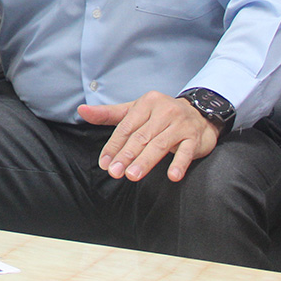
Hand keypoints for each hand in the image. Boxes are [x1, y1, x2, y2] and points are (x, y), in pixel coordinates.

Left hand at [78, 90, 219, 182]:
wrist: (199, 114)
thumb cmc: (160, 115)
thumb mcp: (134, 111)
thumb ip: (108, 114)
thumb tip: (81, 111)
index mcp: (146, 103)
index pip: (126, 127)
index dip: (114, 146)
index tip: (105, 163)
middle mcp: (163, 111)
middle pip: (141, 137)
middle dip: (126, 156)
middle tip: (115, 172)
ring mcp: (180, 124)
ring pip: (160, 144)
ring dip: (145, 161)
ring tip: (132, 175)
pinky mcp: (194, 137)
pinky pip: (186, 152)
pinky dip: (179, 163)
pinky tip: (172, 176)